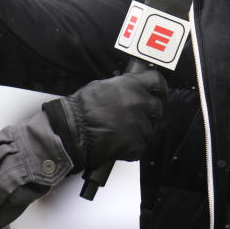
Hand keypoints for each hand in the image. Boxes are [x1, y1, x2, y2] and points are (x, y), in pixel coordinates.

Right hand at [46, 70, 167, 169]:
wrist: (70, 133)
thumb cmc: (79, 110)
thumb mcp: (101, 87)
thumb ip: (122, 87)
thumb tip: (130, 88)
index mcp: (131, 86)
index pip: (158, 82)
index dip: (158, 88)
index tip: (158, 93)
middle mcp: (138, 103)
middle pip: (157, 107)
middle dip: (148, 112)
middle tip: (134, 116)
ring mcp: (138, 125)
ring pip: (148, 129)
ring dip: (137, 131)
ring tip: (119, 131)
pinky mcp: (135, 145)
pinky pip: (140, 146)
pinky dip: (131, 147)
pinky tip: (117, 143)